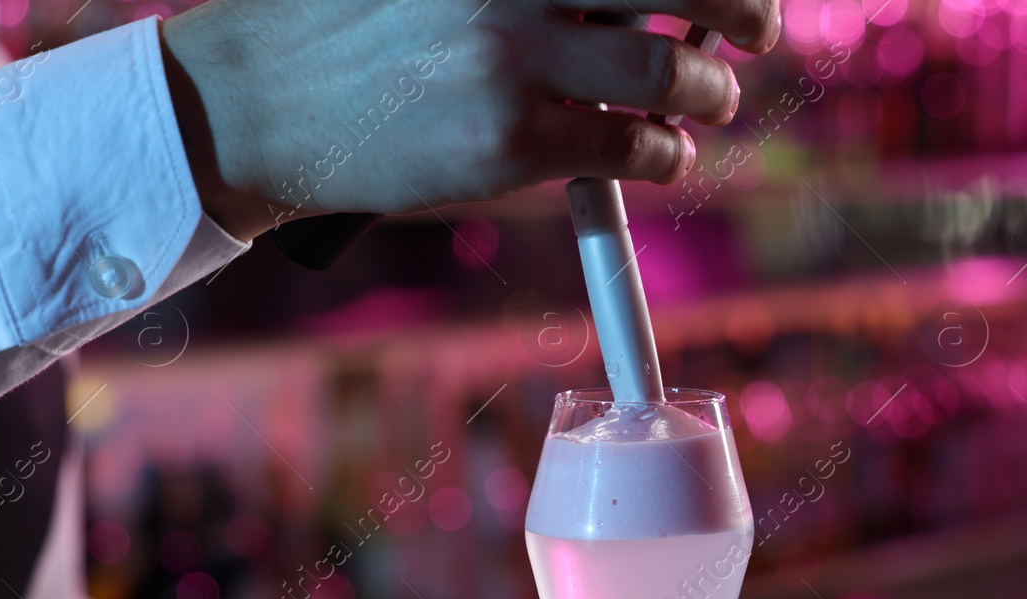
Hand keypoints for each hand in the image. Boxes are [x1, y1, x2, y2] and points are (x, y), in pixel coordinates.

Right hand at [158, 0, 779, 240]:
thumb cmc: (361, 21)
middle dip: (743, 5)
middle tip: (759, 28)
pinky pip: (635, 150)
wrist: (267, 99)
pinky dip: (667, 155)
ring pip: (671, 72)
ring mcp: (516, 57)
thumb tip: (651, 4)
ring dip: (710, 92)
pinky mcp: (513, 140)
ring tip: (708, 101)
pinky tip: (661, 153)